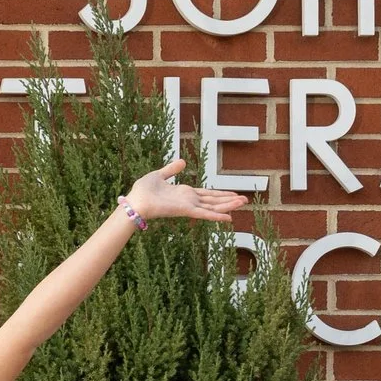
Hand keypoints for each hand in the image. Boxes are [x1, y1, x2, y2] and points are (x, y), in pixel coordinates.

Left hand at [122, 159, 241, 224]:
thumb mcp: (159, 175)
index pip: (206, 194)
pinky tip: (229, 218)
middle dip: (229, 200)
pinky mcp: (185, 211)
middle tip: (245, 200)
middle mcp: (189, 201)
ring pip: (213, 206)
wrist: (135, 201)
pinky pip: (204, 214)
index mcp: (183, 193)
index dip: (220, 194)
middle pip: (213, 200)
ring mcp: (188, 206)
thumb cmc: (142, 191)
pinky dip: (216, 216)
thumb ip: (171, 170)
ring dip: (228, 205)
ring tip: (244, 203)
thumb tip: (183, 162)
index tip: (233, 194)